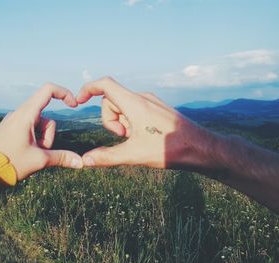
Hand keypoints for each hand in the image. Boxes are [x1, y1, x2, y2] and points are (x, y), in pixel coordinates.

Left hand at [0, 83, 82, 179]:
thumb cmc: (9, 163)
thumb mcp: (39, 160)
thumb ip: (62, 158)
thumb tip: (81, 162)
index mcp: (26, 114)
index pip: (48, 91)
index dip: (64, 93)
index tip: (74, 105)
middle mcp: (19, 114)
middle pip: (47, 119)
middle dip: (49, 136)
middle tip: (39, 151)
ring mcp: (14, 122)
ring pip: (39, 127)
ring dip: (41, 141)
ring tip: (29, 155)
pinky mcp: (11, 130)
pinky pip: (30, 131)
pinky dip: (33, 142)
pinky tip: (25, 154)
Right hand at [76, 77, 216, 168]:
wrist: (200, 148)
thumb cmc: (169, 149)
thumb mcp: (134, 154)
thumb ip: (107, 156)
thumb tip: (85, 160)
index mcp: (134, 103)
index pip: (105, 84)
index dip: (88, 89)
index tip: (78, 101)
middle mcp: (142, 98)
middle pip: (111, 100)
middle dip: (110, 119)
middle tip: (123, 137)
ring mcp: (152, 102)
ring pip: (124, 106)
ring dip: (122, 122)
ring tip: (135, 139)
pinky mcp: (158, 109)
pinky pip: (136, 110)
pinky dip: (132, 122)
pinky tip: (143, 137)